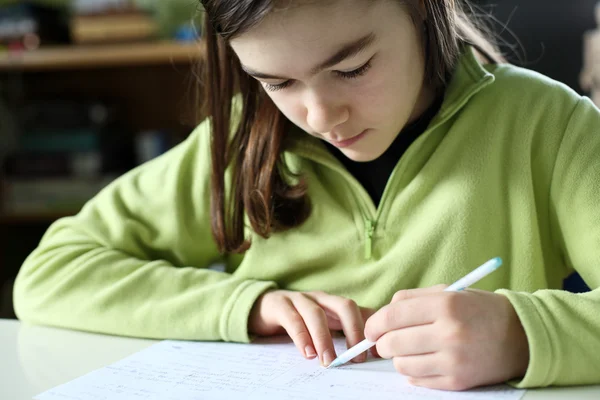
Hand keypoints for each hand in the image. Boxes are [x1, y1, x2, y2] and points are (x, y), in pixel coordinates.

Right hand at [249, 290, 374, 365]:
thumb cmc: (298, 316)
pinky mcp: (280, 305)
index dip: (369, 329)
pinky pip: (292, 319)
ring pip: (316, 314)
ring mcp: (299, 299)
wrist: (261, 305)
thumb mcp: (324, 320)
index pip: (358, 310)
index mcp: (333, 302)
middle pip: (344, 306)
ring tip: (329, 361)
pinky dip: (301, 337)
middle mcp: (320, 298)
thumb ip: (345, 328)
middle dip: (354, 330)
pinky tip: (307, 353)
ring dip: (325, 339)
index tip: (374, 353)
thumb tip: (373, 346)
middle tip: (356, 358)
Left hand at [364, 286, 529, 390]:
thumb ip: (412, 298)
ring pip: (401, 364)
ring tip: (411, 349)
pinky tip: (424, 360)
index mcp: (445, 305)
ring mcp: (454, 360)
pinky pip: (417, 380)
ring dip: (399, 357)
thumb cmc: (478, 310)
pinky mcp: (457, 381)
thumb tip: (380, 316)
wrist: (520, 337)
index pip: (392, 316)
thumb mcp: (448, 292)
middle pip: (392, 343)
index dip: (374, 324)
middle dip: (382, 342)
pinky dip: (414, 372)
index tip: (371, 329)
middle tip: (387, 340)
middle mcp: (449, 333)